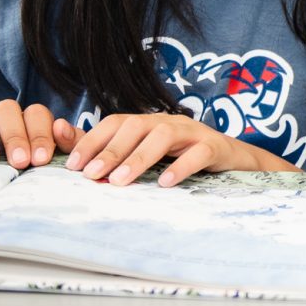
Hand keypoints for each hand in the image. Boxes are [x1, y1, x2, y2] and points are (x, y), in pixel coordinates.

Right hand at [0, 100, 79, 169]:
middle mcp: (1, 119)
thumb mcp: (57, 160)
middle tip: (20, 162)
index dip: (40, 133)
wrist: (2, 196)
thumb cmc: (37, 174)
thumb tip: (61, 126)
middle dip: (15, 135)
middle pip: (6, 109)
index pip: (35, 113)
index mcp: (29, 121)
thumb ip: (68, 144)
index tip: (41, 158)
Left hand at [66, 113, 282, 187]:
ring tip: (120, 182)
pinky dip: (181, 166)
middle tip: (92, 175)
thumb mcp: (150, 156)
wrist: (235, 161)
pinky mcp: (216, 147)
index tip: (73, 166)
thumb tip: (70, 154)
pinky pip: (198, 152)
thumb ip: (115, 153)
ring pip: (163, 135)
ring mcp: (193, 133)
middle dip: (111, 150)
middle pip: (135, 126)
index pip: (116, 122)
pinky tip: (165, 183)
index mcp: (149, 123)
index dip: (93, 140)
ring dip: (138, 157)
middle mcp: (169, 122)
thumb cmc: (184, 160)